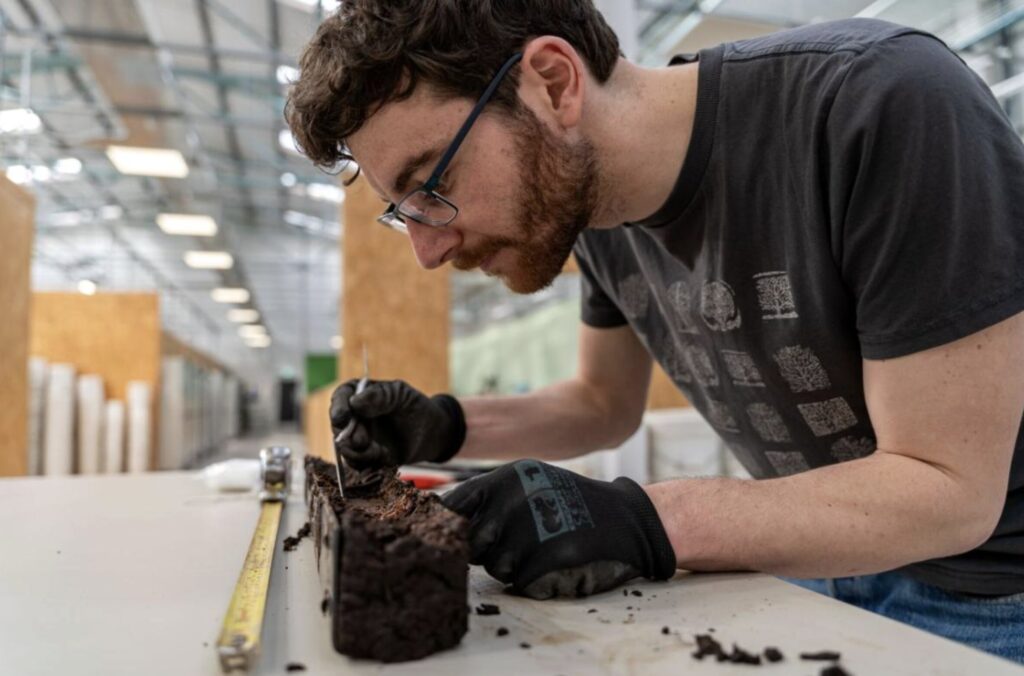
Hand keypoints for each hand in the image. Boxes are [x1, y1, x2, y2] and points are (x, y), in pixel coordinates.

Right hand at [330, 379, 465, 468]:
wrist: (431, 433)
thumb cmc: (415, 406)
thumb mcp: (400, 394)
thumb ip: (380, 396)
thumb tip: (355, 403)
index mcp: (359, 395)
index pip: (340, 398)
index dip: (338, 408)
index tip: (341, 418)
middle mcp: (353, 417)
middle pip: (338, 426)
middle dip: (348, 436)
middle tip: (362, 441)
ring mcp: (358, 438)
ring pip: (345, 448)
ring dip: (357, 453)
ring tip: (377, 451)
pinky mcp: (366, 457)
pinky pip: (358, 464)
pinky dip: (367, 464)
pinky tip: (384, 458)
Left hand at [442, 459, 676, 598]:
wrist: (623, 517)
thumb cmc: (567, 500)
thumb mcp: (526, 482)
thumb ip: (486, 498)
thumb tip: (440, 515)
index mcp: (503, 479)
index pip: (452, 507)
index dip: (449, 526)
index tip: (451, 535)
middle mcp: (511, 501)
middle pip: (469, 543)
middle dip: (486, 548)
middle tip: (519, 538)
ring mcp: (528, 530)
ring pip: (494, 566)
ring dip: (513, 564)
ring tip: (543, 543)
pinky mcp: (545, 559)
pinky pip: (520, 582)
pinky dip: (534, 578)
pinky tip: (554, 558)